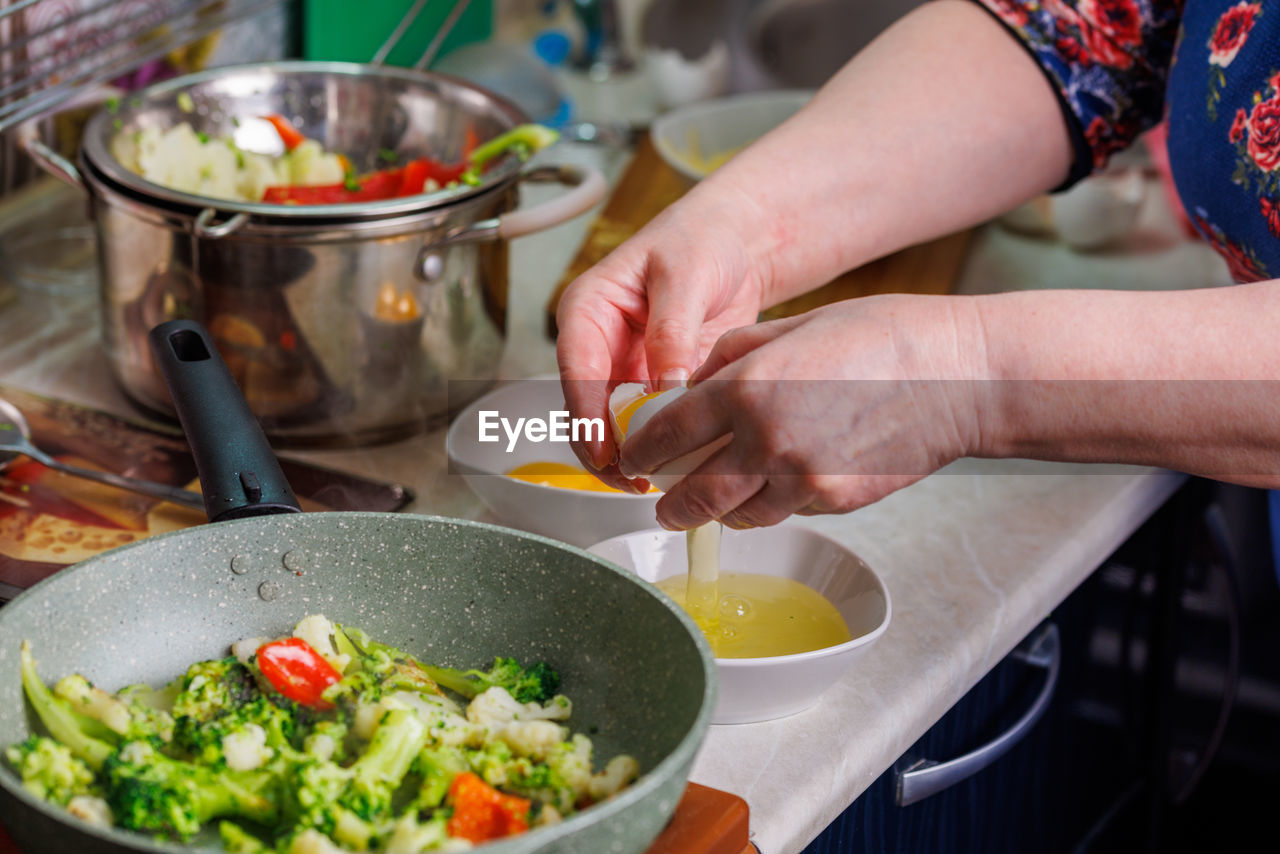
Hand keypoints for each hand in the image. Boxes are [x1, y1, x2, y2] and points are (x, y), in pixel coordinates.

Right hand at [555, 182, 769, 485]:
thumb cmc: (700, 241)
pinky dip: (664, 445)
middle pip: (588, 409)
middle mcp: (599, 345)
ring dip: (635, 454)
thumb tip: (665, 387)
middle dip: (607, 449)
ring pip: (615, 426)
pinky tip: (684, 463)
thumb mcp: (685, 276)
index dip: (586, 416)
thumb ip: (671, 331)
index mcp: (588, 310)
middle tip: (636, 478)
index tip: (604, 452)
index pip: (575, 370)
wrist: (735, 243)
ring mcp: (626, 370)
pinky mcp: (654, 387)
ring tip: (661, 479)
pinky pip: (651, 424)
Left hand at [616, 295, 987, 529]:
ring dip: (716, 511)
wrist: (955, 377)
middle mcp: (765, 441)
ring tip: (712, 499)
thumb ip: (731, 358)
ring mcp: (801, 479)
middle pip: (690, 495)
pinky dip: (768, 505)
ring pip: (733, 516)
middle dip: (668, 501)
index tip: (634, 455)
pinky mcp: (832, 501)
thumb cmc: (881, 338)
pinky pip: (782, 513)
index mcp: (746, 389)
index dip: (641, 450)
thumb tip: (693, 384)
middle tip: (662, 498)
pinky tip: (776, 483)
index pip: (667, 434)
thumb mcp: (793, 327)